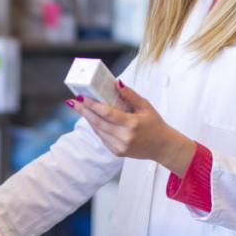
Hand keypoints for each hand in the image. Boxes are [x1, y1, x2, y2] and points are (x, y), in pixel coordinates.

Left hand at [68, 81, 195, 177]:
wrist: (163, 147)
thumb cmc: (155, 124)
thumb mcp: (146, 106)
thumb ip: (130, 95)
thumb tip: (116, 83)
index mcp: (132, 124)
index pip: (106, 112)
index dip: (92, 104)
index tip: (81, 96)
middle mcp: (124, 137)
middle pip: (97, 122)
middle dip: (83, 111)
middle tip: (72, 102)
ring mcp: (120, 147)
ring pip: (98, 130)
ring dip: (88, 119)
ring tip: (81, 108)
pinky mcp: (117, 152)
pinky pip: (102, 138)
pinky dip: (97, 128)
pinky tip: (93, 119)